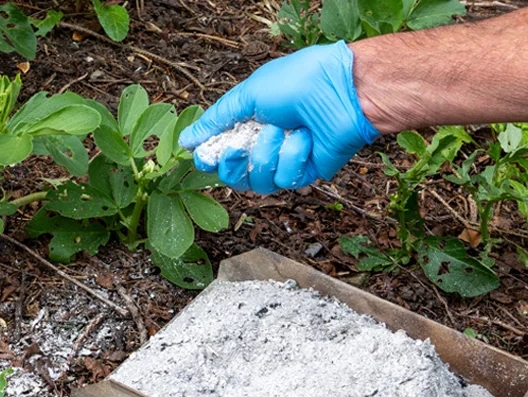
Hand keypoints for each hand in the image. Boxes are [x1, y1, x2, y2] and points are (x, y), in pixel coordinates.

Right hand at [179, 41, 379, 193]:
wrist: (341, 90)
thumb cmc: (298, 82)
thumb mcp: (247, 95)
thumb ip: (215, 120)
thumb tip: (186, 141)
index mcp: (248, 124)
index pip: (218, 155)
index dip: (211, 160)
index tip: (206, 156)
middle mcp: (264, 145)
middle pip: (234, 178)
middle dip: (234, 164)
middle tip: (241, 147)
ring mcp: (284, 161)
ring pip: (258, 183)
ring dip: (267, 155)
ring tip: (285, 130)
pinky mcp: (305, 172)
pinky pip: (285, 179)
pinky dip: (293, 157)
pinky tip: (306, 138)